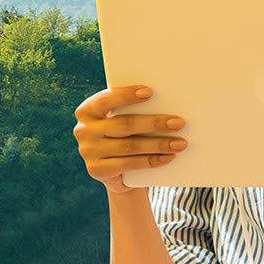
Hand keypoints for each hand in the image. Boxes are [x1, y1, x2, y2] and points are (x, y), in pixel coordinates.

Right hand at [74, 84, 188, 193]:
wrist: (115, 170)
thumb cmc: (124, 133)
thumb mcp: (122, 117)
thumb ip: (133, 108)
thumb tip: (167, 100)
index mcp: (87, 109)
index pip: (107, 99)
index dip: (127, 95)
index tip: (150, 92)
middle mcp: (83, 130)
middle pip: (125, 124)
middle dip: (155, 123)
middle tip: (179, 123)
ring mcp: (88, 152)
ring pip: (130, 146)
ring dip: (159, 144)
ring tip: (180, 143)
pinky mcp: (97, 170)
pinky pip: (129, 164)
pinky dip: (152, 160)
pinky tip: (168, 157)